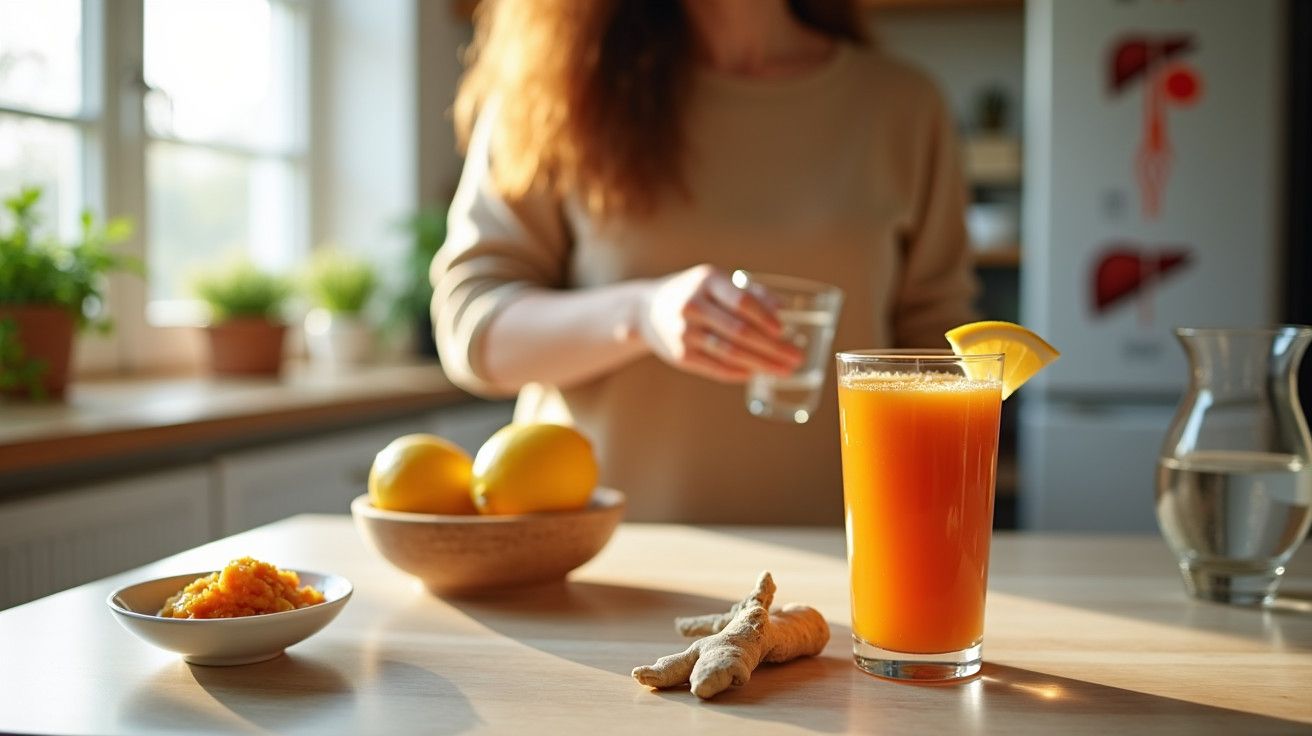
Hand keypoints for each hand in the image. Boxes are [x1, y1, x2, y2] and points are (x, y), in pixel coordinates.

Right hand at [637, 264, 802, 382]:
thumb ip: (749, 292)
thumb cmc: (693, 293)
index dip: (766, 318)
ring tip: (783, 370)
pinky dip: (740, 372)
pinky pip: (717, 368)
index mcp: (706, 281)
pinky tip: (756, 373)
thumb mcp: (716, 281)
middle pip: (740, 331)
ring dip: (762, 364)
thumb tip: (783, 309)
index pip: (742, 302)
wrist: (646, 310)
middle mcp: (692, 305)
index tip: (784, 331)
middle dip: (773, 348)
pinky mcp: (681, 356)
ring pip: (731, 353)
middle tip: (795, 357)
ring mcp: (684, 333)